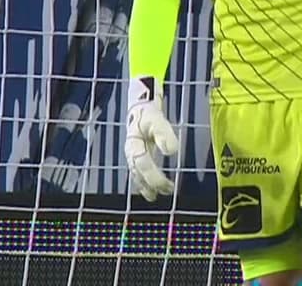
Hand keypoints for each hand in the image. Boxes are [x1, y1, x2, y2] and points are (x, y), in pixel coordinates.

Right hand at [124, 77, 178, 200]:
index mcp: (134, 144)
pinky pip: (138, 172)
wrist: (140, 106)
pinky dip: (143, 181)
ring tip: (156, 196)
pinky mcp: (136, 155)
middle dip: (151, 184)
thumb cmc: (149, 114)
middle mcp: (130, 152)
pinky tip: (151, 189)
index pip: (143, 164)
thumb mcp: (158, 120)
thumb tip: (171, 152)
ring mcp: (131, 155)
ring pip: (136, 174)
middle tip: (168, 191)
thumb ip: (164, 134)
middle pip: (139, 172)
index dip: (154, 176)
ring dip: (146, 186)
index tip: (168, 184)